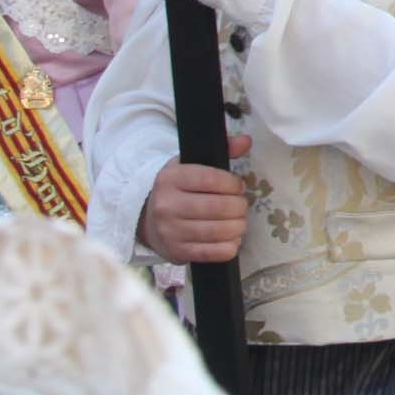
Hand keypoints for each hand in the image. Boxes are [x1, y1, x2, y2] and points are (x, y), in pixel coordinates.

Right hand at [136, 133, 256, 264]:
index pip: (210, 179)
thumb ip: (221, 150)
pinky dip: (230, 247)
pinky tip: (232, 239)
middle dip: (239, 206)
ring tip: (239, 221)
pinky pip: (213, 253)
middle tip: (241, 205)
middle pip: (218, 207)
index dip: (233, 184)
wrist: (148, 219)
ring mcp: (170, 231)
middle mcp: (166, 205)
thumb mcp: (191, 164)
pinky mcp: (177, 252)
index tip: (238, 186)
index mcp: (170, 178)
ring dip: (238, 227)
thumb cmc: (179, 189)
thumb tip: (246, 141)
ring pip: (218, 231)